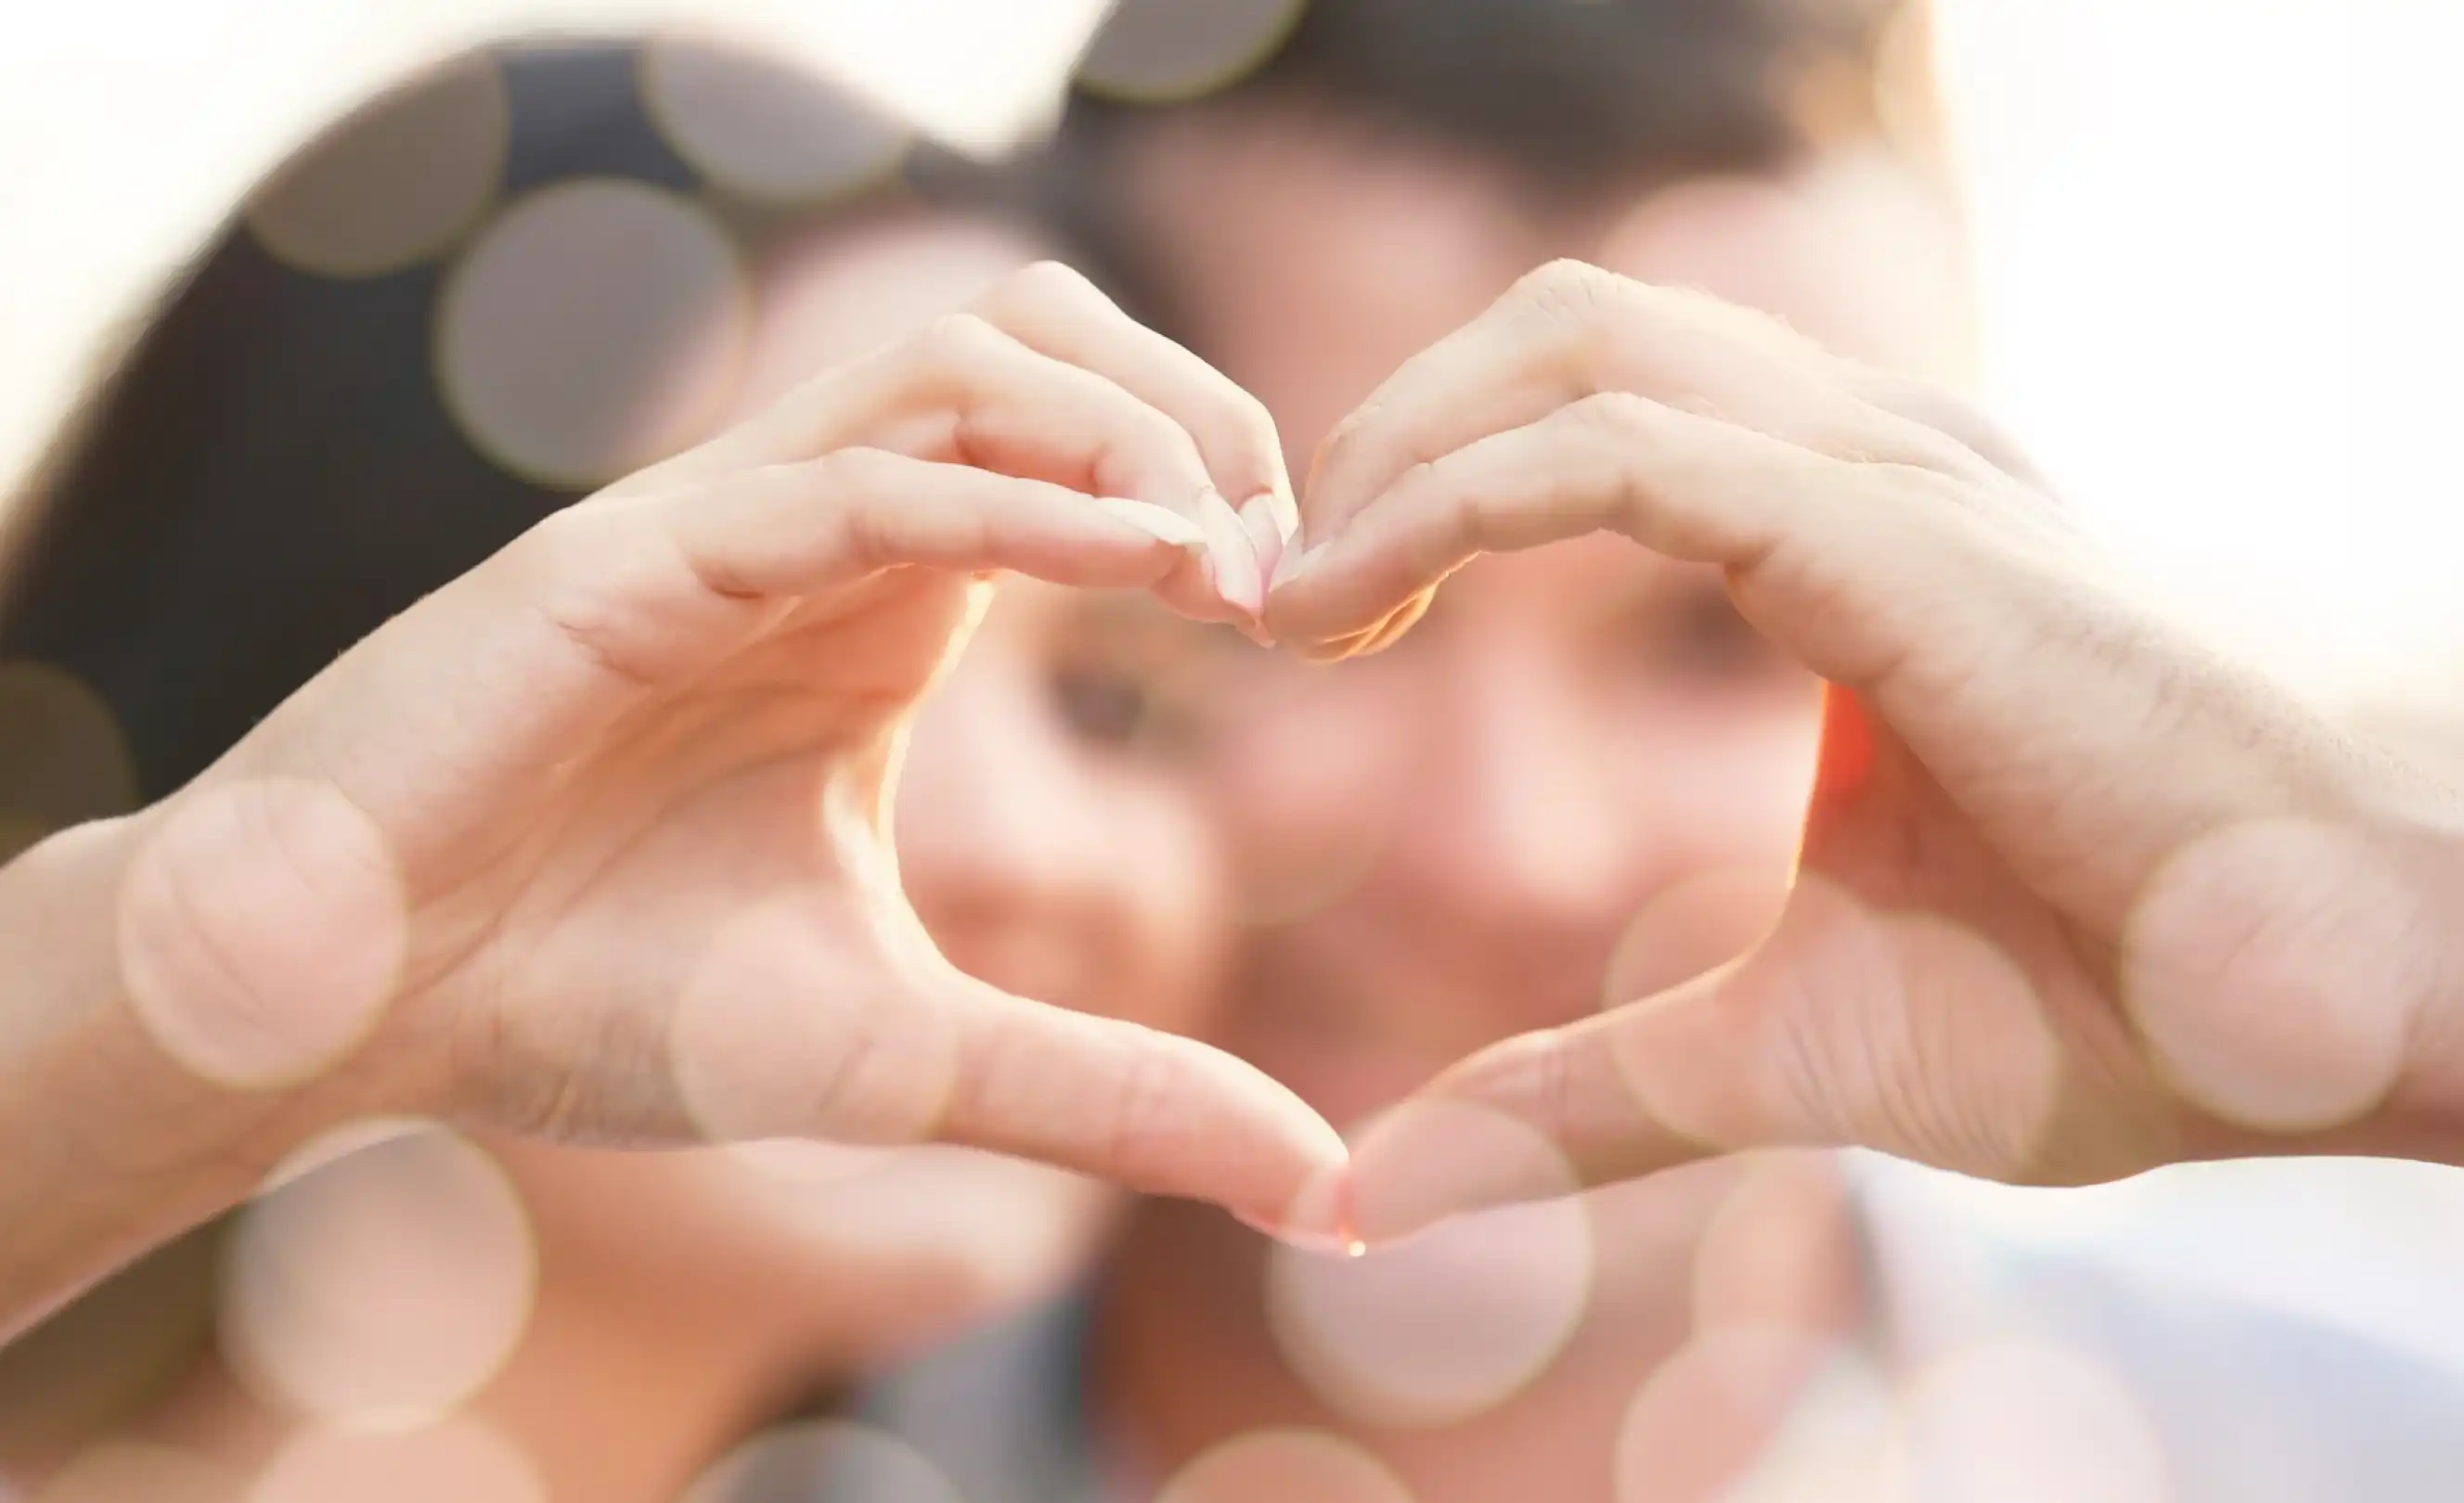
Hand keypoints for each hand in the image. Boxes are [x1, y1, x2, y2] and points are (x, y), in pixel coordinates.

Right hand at [114, 262, 1334, 1223]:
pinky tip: (1145, 561)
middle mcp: (816, 533)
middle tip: (1295, 564)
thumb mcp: (911, 1058)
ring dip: (1126, 430)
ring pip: (959, 364)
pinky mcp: (635, 558)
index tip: (1322, 618)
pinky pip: (855, 480)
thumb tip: (1323, 1188)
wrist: (344, 1010)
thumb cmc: (596, 1005)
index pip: (1087, 455)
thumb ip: (1113, 1094)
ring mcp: (723, 524)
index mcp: (883, 607)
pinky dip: (1012, 501)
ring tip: (1233, 558)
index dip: (1223, 499)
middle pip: (1047, 348)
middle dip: (1203, 417)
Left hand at [1271, 261, 2463, 1238]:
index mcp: (1856, 534)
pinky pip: (1611, 454)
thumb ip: (1583, 1092)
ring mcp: (1890, 467)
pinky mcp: (1892, 528)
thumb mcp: (1787, 1044)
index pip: (1586, 415)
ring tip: (1283, 602)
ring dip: (1389, 451)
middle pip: (1554, 333)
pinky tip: (1345, 611)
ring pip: (1569, 347)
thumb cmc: (2124, 999)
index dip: (1417, 489)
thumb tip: (1378, 1190)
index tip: (1301, 625)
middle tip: (1263, 595)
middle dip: (1379, 437)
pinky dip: (1447, 504)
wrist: (2342, 989)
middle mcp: (1870, 456)